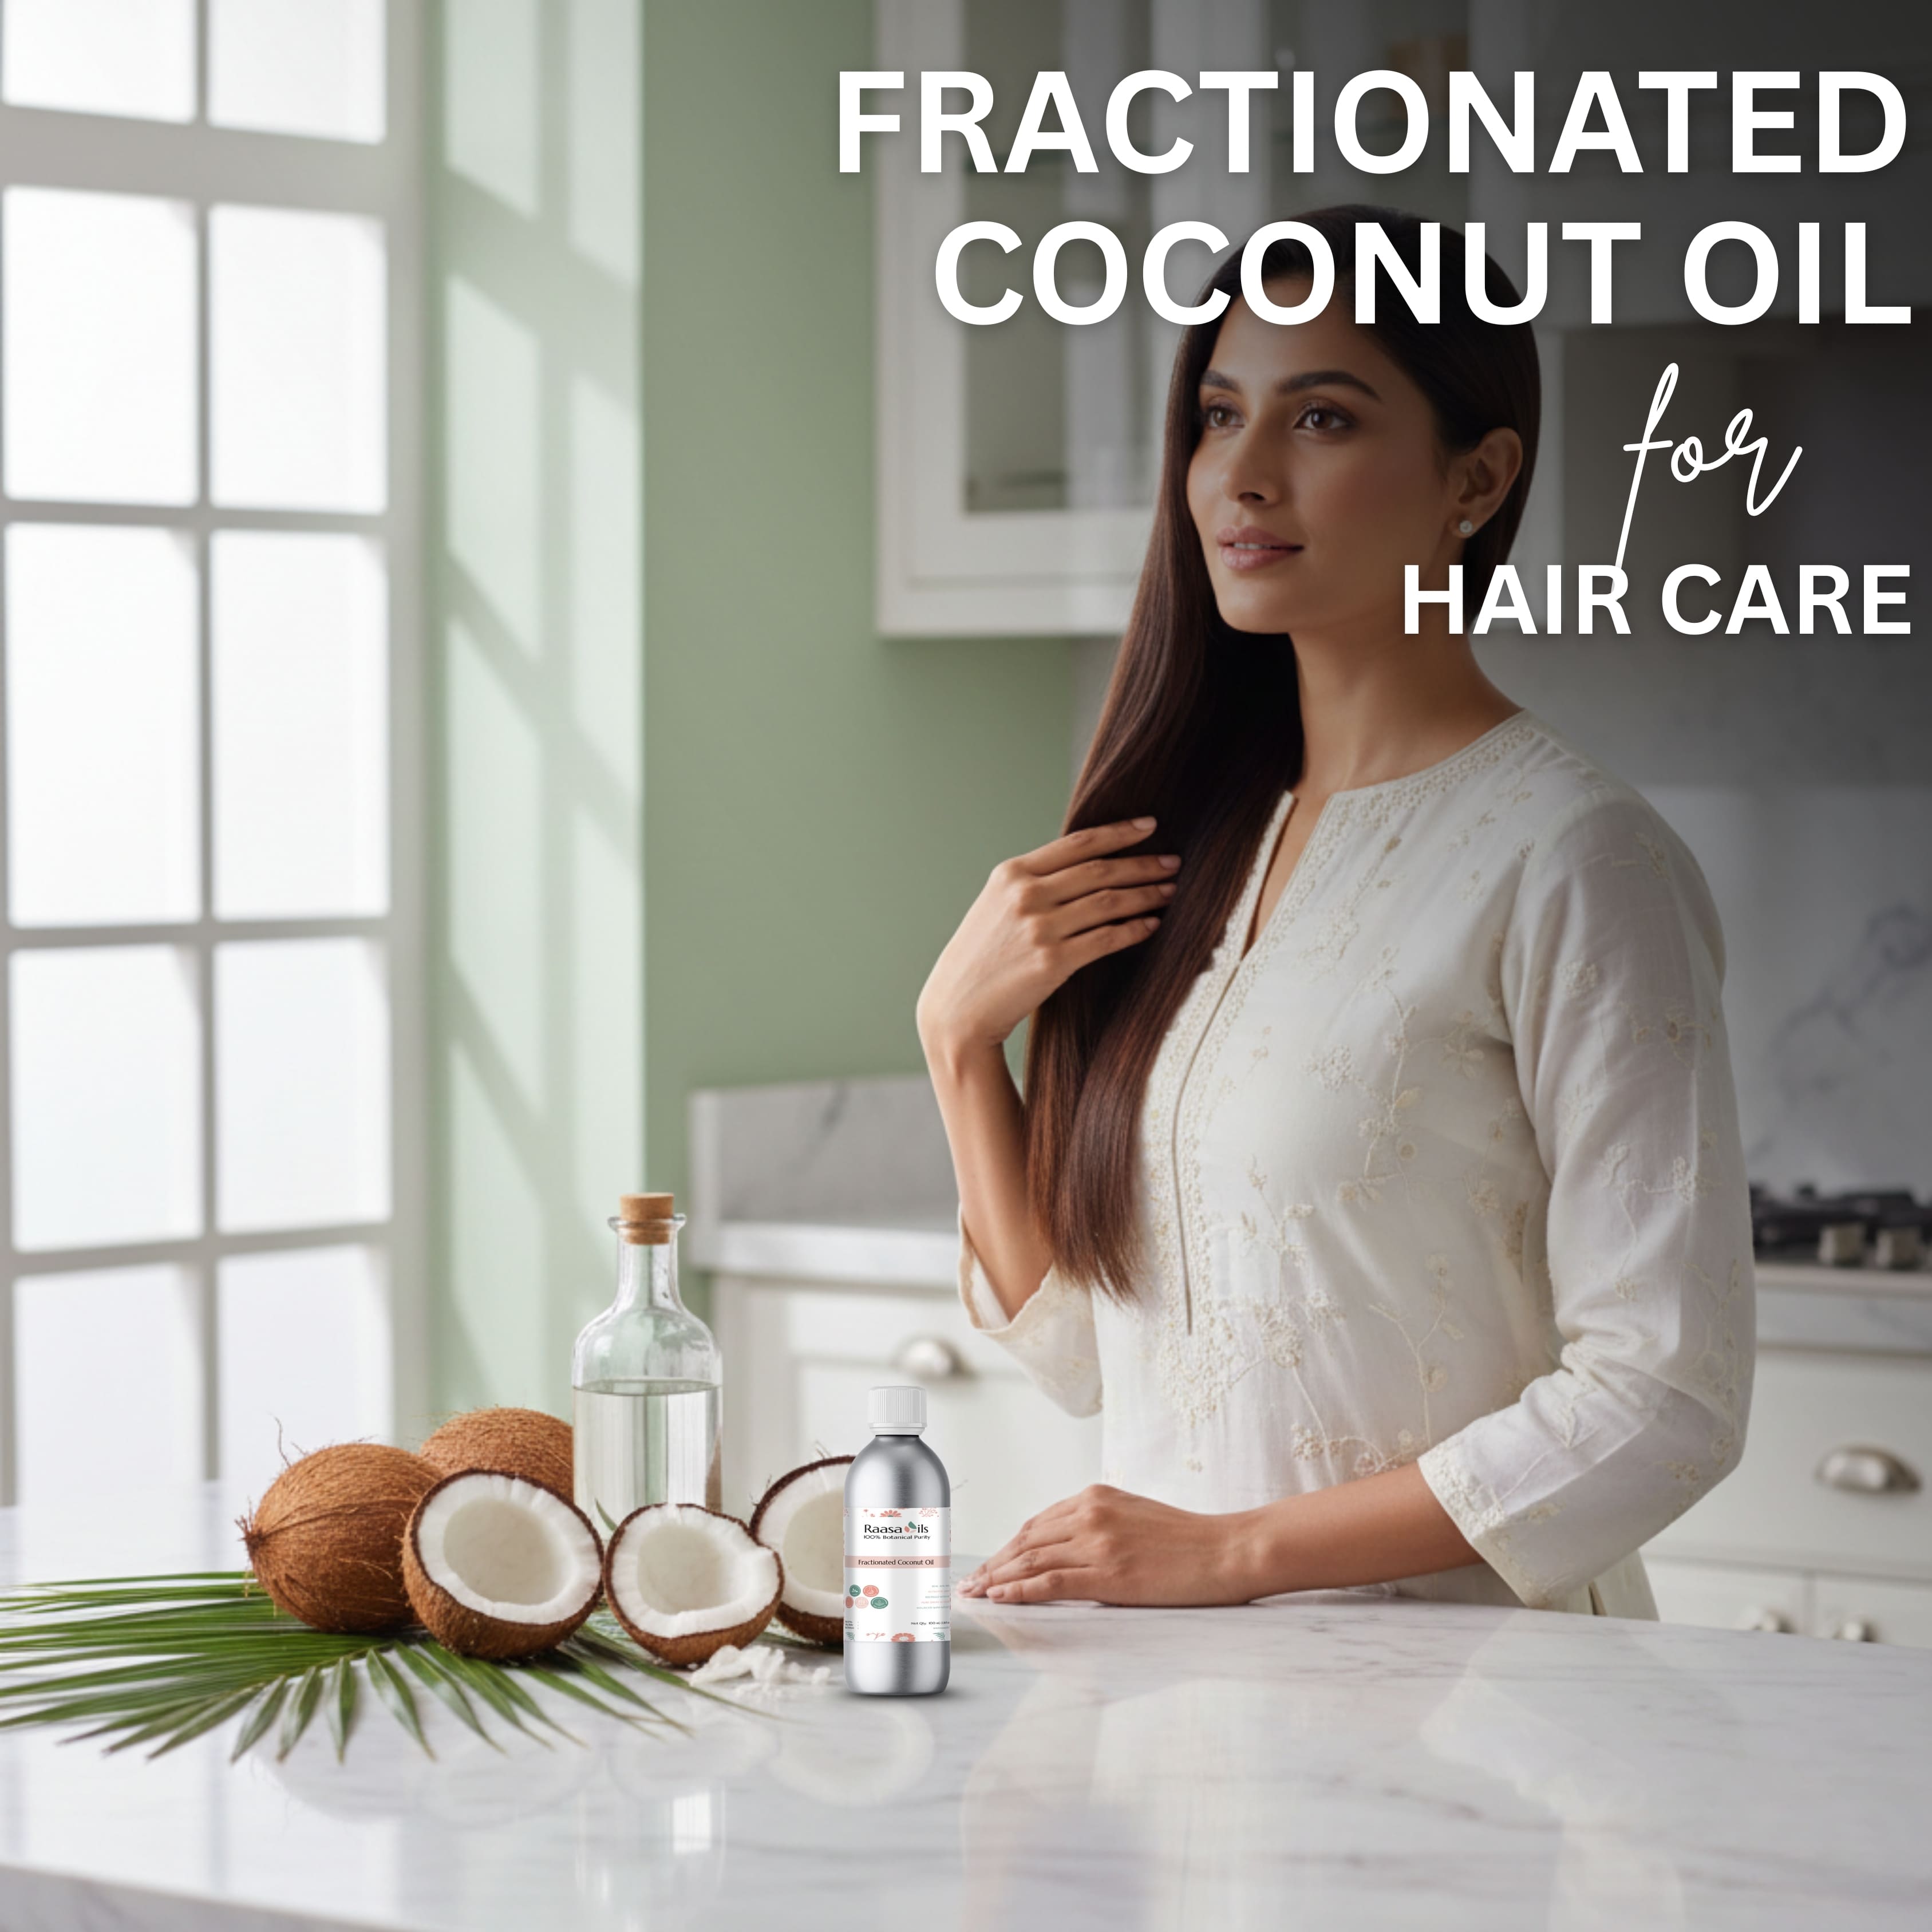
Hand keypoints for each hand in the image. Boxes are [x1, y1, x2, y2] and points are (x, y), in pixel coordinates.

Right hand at [916, 820, 1180, 1058]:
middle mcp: (1025, 895)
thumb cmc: (980, 958)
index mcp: (1011, 873)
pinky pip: (1106, 939)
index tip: (1149, 826)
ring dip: (1146, 895)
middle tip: (1173, 863)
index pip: (1077, 843)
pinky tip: (1152, 925)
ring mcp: (1039, 928)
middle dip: (1143, 864)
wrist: (957, 1008)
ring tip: (1170, 891)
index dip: (1119, 833)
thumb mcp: (996, 906)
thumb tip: (1086, 866)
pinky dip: (1134, 930)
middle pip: (1099, 870)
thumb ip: (1033, 883)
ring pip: (1108, 902)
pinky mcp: (1052, 961)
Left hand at [955, 1484, 1256, 1606]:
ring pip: (1032, 1560)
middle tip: (971, 1581)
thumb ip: (1098, 1524)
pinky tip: (1001, 1597)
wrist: (1225, 1550)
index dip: (1008, 1546)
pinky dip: (1020, 1590)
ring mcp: (1097, 1541)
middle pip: (1027, 1540)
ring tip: (977, 1593)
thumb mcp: (1134, 1516)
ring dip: (998, 1577)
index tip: (990, 1563)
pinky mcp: (1107, 1572)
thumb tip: (1066, 1547)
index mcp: (1096, 1496)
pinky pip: (1051, 1582)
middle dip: (995, 1562)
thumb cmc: (1187, 1539)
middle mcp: (1090, 1512)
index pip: (1037, 1524)